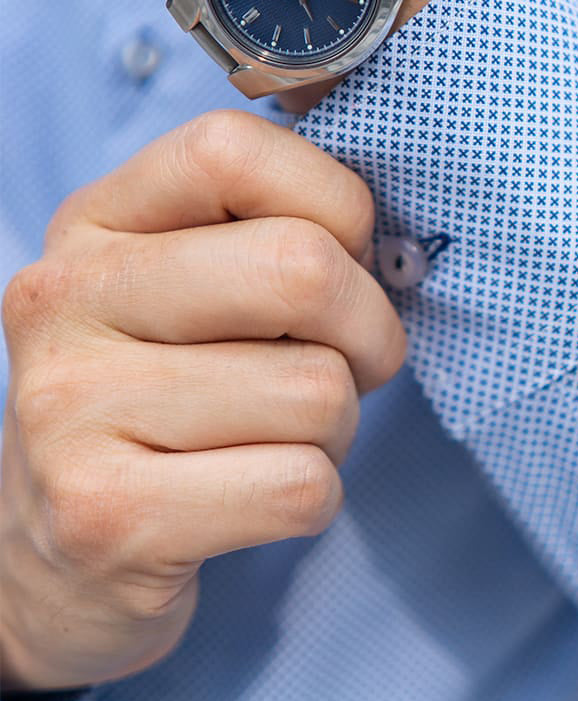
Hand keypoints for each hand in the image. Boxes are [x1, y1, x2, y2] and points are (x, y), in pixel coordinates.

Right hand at [0, 112, 406, 692]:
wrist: (62, 552)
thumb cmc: (167, 403)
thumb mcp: (190, 294)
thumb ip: (270, 239)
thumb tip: (393, 248)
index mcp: (96, 225)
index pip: (233, 148)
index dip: (337, 205)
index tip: (345, 261)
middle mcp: (66, 301)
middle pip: (301, 269)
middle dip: (370, 332)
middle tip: (349, 368)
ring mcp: (72, 411)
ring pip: (319, 392)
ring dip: (335, 430)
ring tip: (277, 440)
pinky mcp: (108, 517)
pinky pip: (302, 487)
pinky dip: (314, 497)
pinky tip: (254, 496)